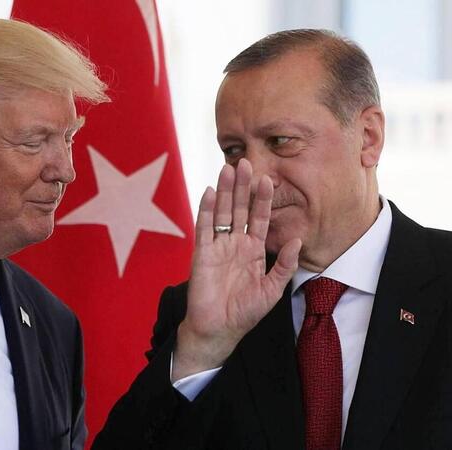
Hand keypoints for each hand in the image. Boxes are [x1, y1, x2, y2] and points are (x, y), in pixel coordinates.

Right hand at [172, 159, 300, 379]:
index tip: (268, 179)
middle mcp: (234, 243)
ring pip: (221, 212)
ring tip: (228, 169)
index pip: (258, 218)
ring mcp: (217, 246)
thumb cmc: (245, 312)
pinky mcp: (201, 253)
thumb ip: (284, 265)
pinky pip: (204, 227)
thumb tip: (296, 239)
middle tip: (245, 163)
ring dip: (224, 191)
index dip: (262, 199)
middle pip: (238, 208)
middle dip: (242, 186)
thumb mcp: (272, 289)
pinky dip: (206, 209)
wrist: (219, 329)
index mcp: (252, 249)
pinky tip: (209, 191)